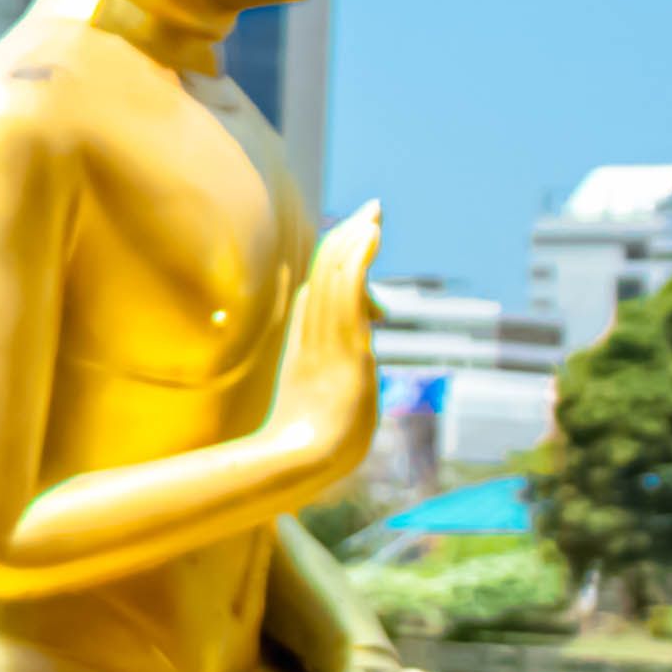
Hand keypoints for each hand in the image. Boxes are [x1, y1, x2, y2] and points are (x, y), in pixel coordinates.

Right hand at [275, 205, 384, 458]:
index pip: (320, 291)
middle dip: (351, 239)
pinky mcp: (342, 341)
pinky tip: (372, 235)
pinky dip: (358, 257)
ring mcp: (326, 337)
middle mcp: (312, 334)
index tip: (359, 240)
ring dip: (357, 239)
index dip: (339, 261)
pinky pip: (347, 287)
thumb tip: (342, 407)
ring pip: (336, 273)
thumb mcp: (316, 418)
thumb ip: (326, 403)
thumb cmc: (303, 450)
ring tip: (375, 213)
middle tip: (373, 210)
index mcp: (305, 345)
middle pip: (327, 273)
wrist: (297, 460)